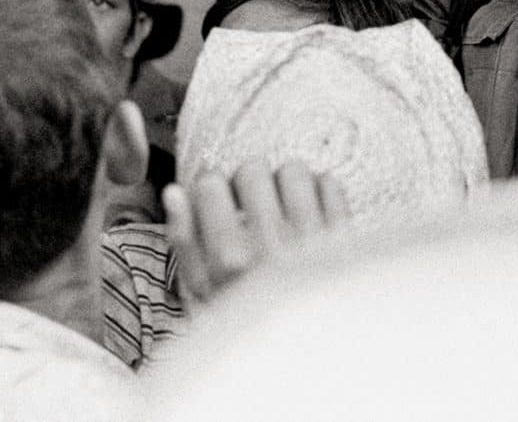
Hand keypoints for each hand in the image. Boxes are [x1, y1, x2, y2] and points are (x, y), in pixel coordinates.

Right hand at [163, 162, 350, 302]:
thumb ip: (185, 240)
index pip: (210, 184)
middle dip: (247, 181)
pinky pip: (328, 182)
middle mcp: (271, 246)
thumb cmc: (248, 317)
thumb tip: (174, 192)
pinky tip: (308, 212)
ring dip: (284, 183)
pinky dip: (318, 190)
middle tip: (249, 203)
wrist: (305, 349)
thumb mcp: (202, 292)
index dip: (210, 186)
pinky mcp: (343, 237)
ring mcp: (311, 239)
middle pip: (252, 169)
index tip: (216, 196)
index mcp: (229, 260)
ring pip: (292, 170)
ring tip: (281, 206)